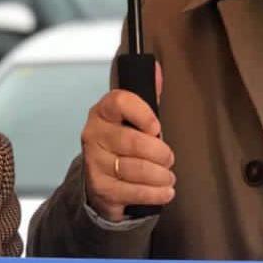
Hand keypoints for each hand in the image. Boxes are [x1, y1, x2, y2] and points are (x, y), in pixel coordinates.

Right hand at [82, 64, 175, 221]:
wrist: (101, 181)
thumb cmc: (122, 146)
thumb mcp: (134, 119)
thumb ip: (148, 97)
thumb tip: (158, 69)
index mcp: (103, 112)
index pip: (119, 102)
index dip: (142, 113)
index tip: (156, 127)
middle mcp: (94, 135)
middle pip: (132, 141)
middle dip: (159, 153)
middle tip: (168, 158)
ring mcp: (95, 163)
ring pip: (135, 169)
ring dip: (160, 175)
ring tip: (168, 177)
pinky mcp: (101, 188)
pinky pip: (133, 191)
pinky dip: (155, 193)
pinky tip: (165, 191)